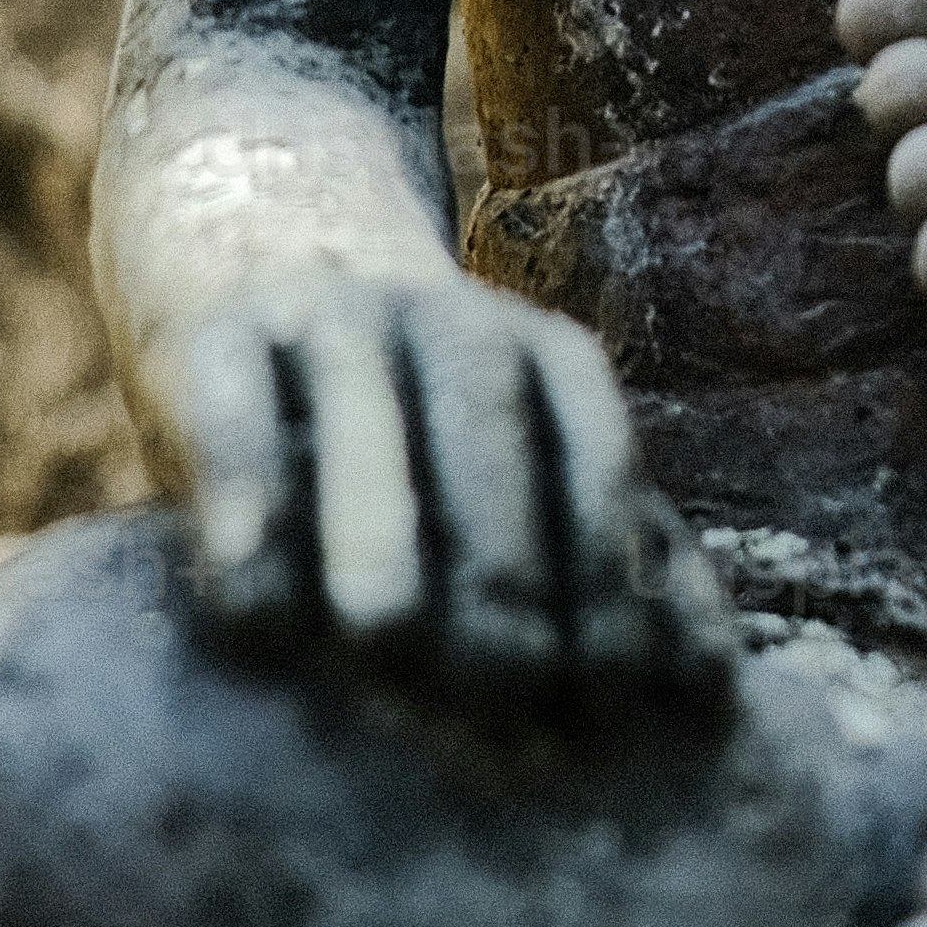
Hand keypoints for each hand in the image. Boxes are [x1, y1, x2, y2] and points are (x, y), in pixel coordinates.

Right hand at [171, 274, 735, 718]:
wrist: (262, 227)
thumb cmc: (409, 417)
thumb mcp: (513, 449)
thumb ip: (597, 542)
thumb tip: (709, 678)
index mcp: (548, 361)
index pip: (598, 465)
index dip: (612, 580)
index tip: (619, 699)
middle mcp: (451, 324)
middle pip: (490, 443)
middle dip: (505, 571)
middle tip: (505, 691)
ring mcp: (332, 320)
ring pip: (369, 421)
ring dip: (382, 528)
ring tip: (384, 636)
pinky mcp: (217, 333)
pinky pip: (235, 417)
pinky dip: (246, 504)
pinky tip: (249, 601)